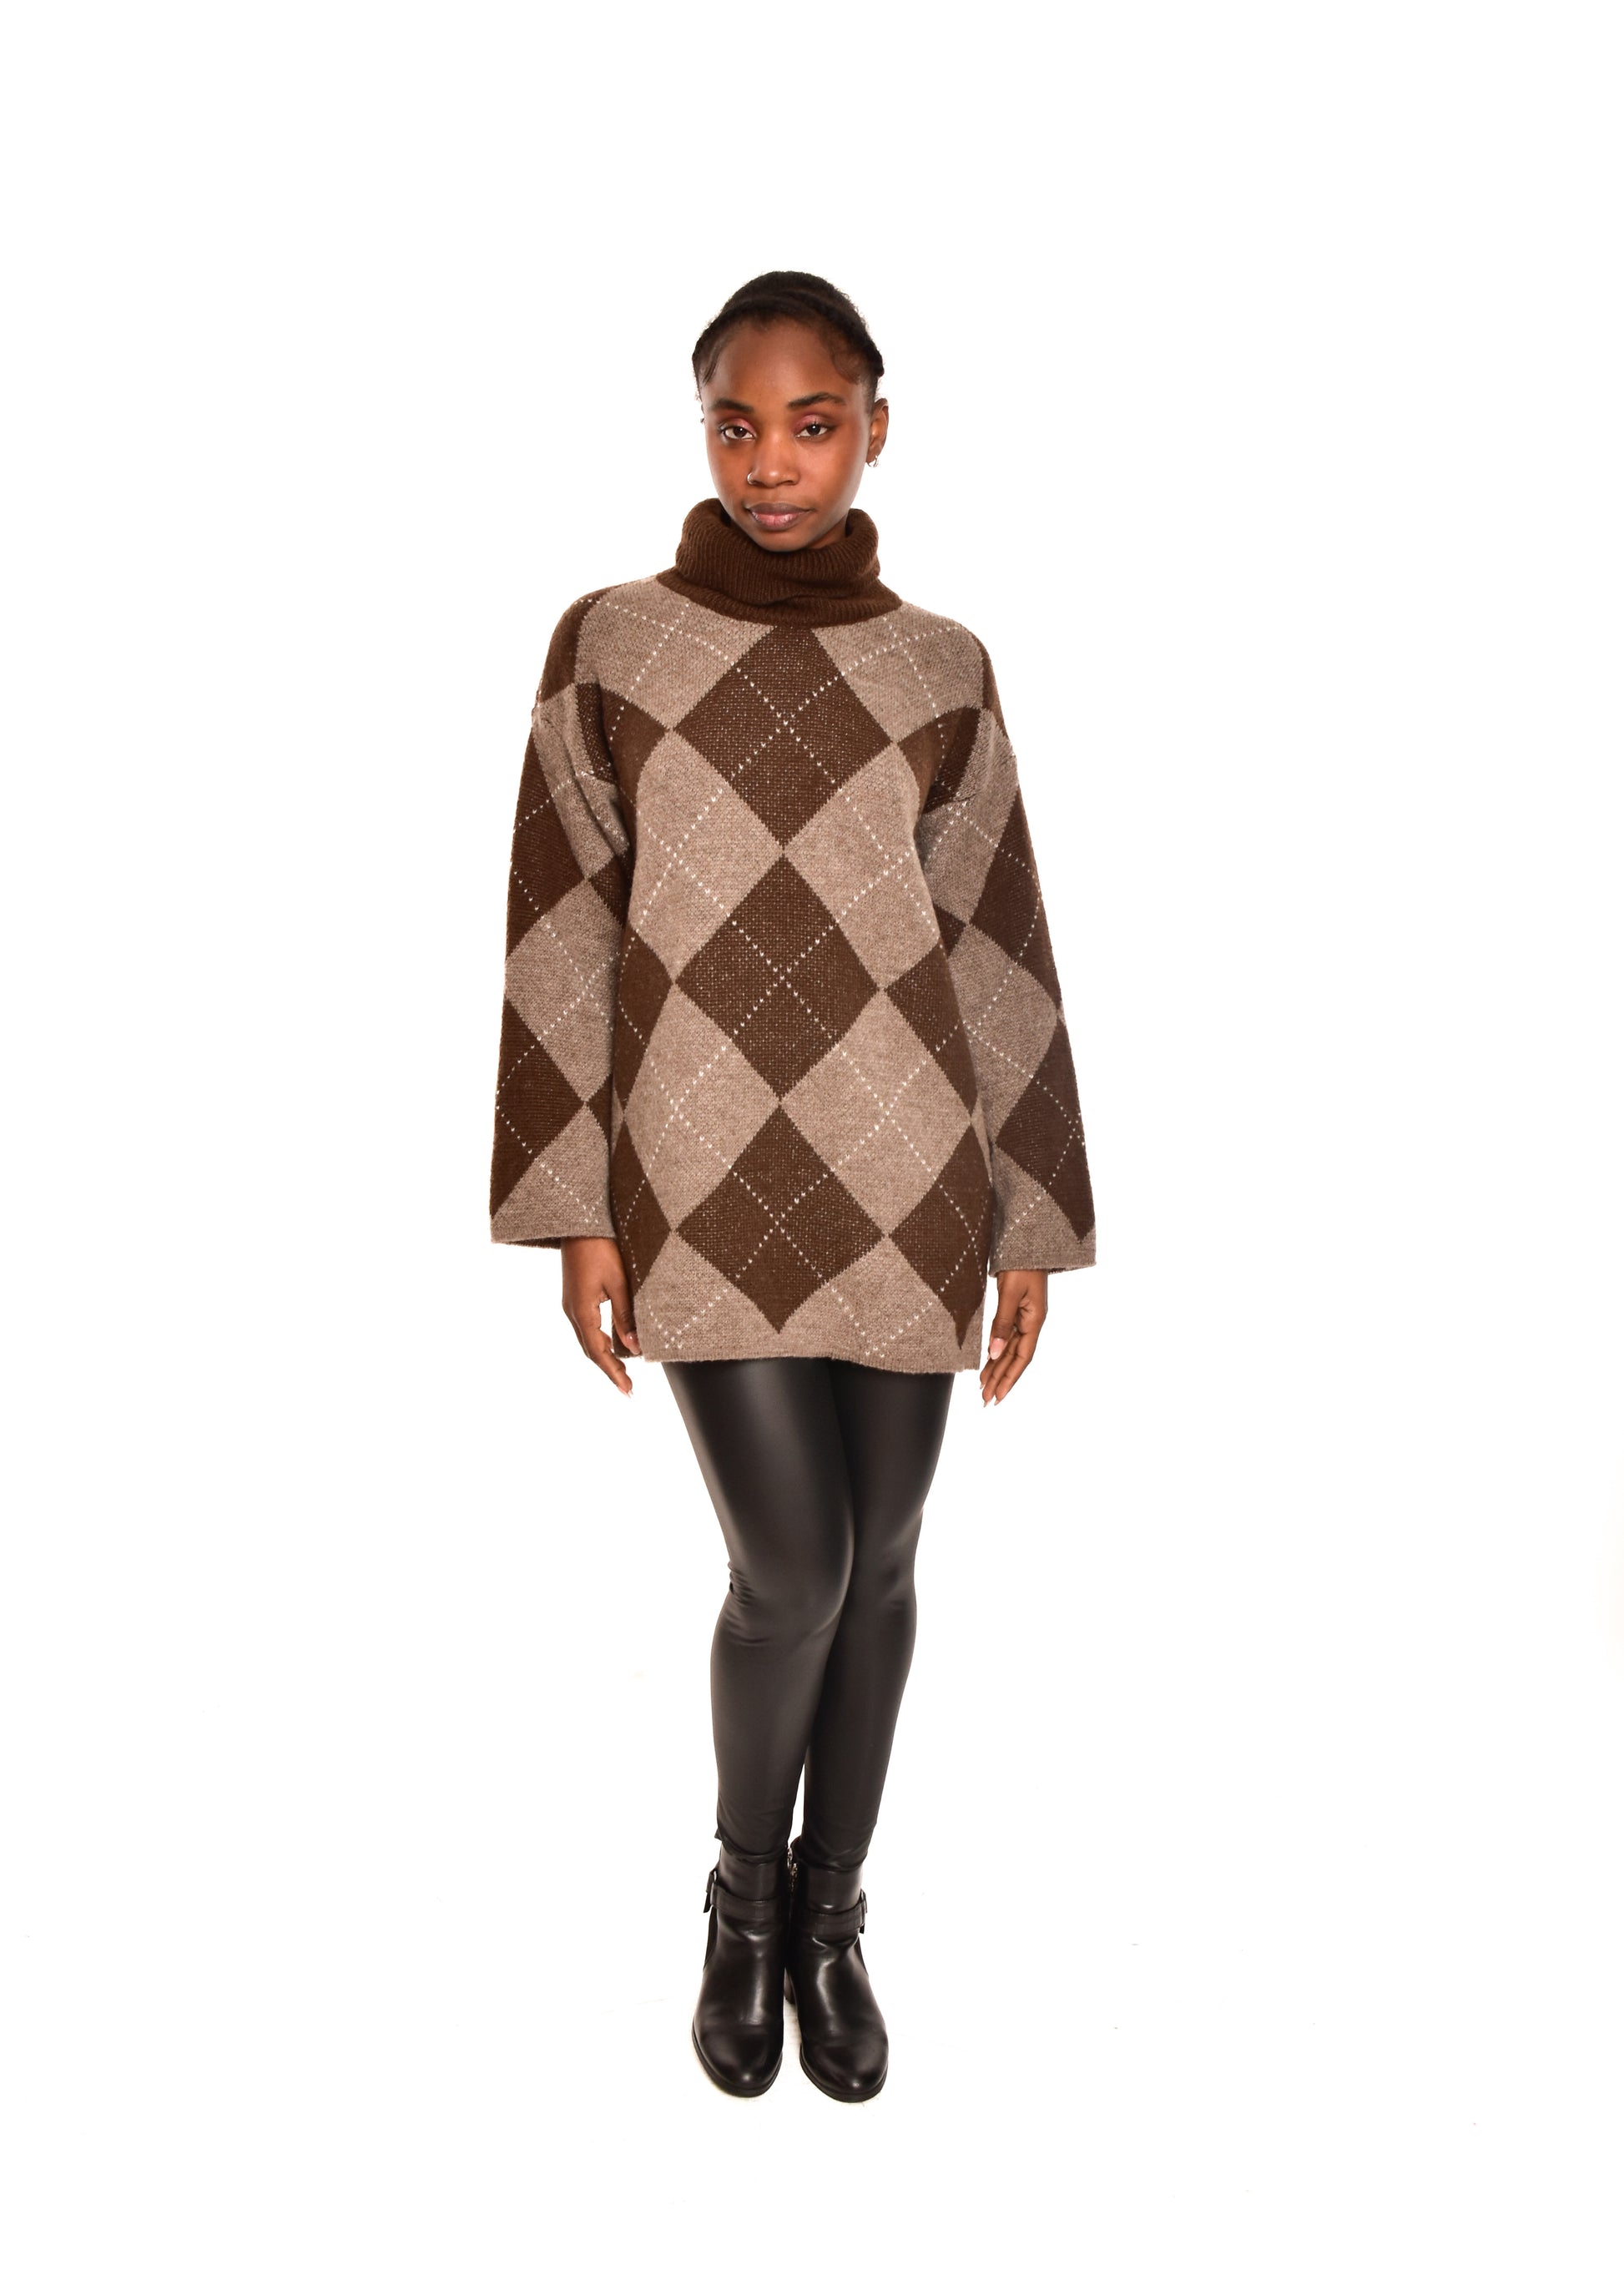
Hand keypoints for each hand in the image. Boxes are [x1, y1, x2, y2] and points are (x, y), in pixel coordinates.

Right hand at [560, 1236, 640, 1395]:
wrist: (580, 1221)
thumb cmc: (601, 1246)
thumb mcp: (619, 1282)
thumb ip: (626, 1316)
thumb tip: (635, 1348)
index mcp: (581, 1311)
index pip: (598, 1352)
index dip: (613, 1373)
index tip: (628, 1391)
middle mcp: (572, 1310)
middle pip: (590, 1349)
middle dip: (609, 1368)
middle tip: (628, 1386)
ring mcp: (572, 1302)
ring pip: (588, 1338)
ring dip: (605, 1354)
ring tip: (624, 1369)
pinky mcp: (576, 1294)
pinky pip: (588, 1324)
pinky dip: (600, 1338)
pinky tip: (614, 1341)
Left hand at [979, 1269, 1047, 1405]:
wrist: (1026, 1240)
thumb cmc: (1021, 1263)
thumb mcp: (1010, 1292)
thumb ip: (1002, 1322)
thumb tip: (994, 1352)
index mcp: (1035, 1320)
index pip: (1022, 1358)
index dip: (1009, 1378)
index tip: (997, 1396)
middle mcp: (1031, 1322)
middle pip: (1015, 1357)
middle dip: (1000, 1379)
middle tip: (985, 1400)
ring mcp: (1024, 1316)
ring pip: (1009, 1348)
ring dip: (997, 1367)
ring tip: (983, 1386)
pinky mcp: (1015, 1309)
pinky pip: (1006, 1335)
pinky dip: (996, 1349)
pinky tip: (988, 1360)